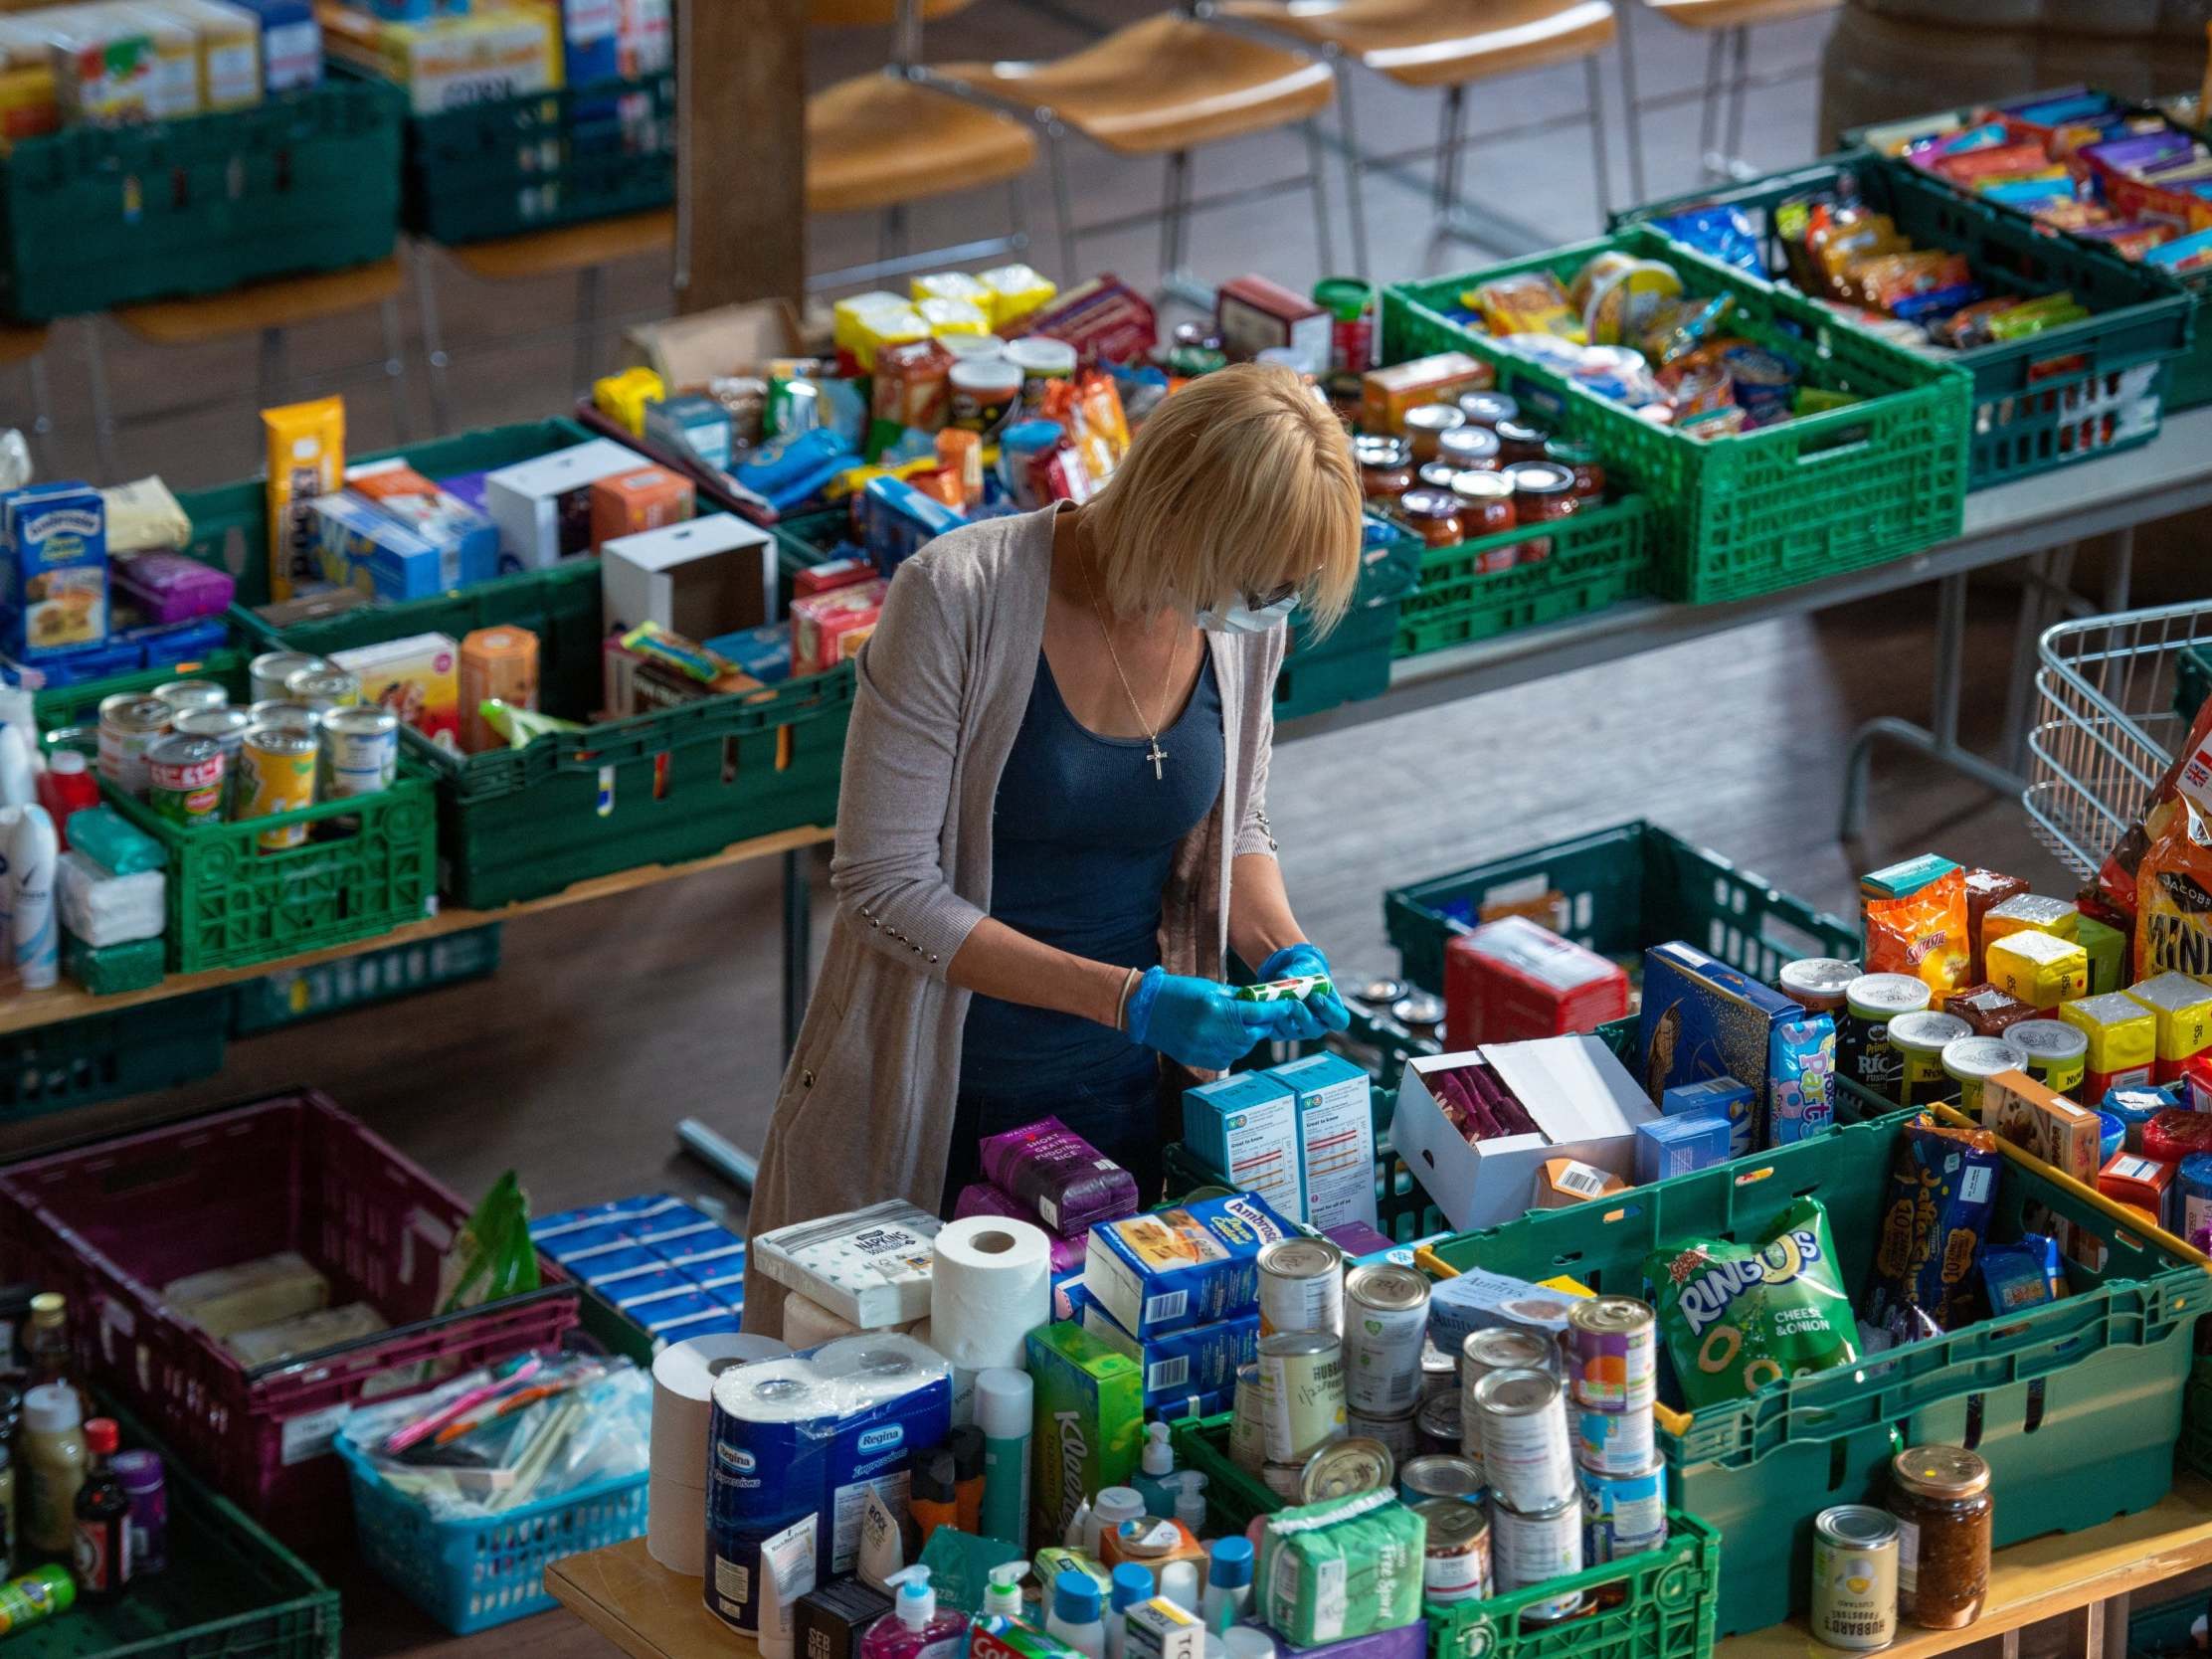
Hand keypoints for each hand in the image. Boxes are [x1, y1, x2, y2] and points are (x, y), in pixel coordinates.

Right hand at [1124, 968, 1300, 1071]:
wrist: (1146, 1011)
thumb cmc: (1178, 993)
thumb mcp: (1210, 988)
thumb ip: (1237, 997)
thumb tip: (1261, 1000)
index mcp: (1217, 1010)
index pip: (1258, 1012)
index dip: (1276, 1010)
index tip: (1288, 1006)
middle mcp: (1213, 1032)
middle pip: (1254, 1034)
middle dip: (1261, 1024)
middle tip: (1260, 1015)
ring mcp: (1206, 1050)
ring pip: (1243, 1047)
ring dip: (1246, 1036)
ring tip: (1235, 1024)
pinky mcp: (1201, 1061)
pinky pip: (1229, 1057)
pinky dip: (1232, 1047)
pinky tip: (1222, 1036)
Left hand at [1255, 943, 1351, 1041]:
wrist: (1286, 973)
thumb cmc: (1304, 969)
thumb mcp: (1305, 965)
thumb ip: (1299, 970)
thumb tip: (1286, 977)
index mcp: (1332, 1010)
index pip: (1339, 1020)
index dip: (1330, 1012)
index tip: (1317, 996)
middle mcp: (1317, 1024)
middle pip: (1315, 1030)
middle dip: (1303, 1017)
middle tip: (1295, 1003)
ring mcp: (1299, 1030)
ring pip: (1293, 1033)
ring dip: (1284, 1018)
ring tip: (1277, 1001)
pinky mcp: (1281, 1032)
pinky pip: (1275, 1032)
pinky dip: (1270, 1019)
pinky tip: (1266, 1006)